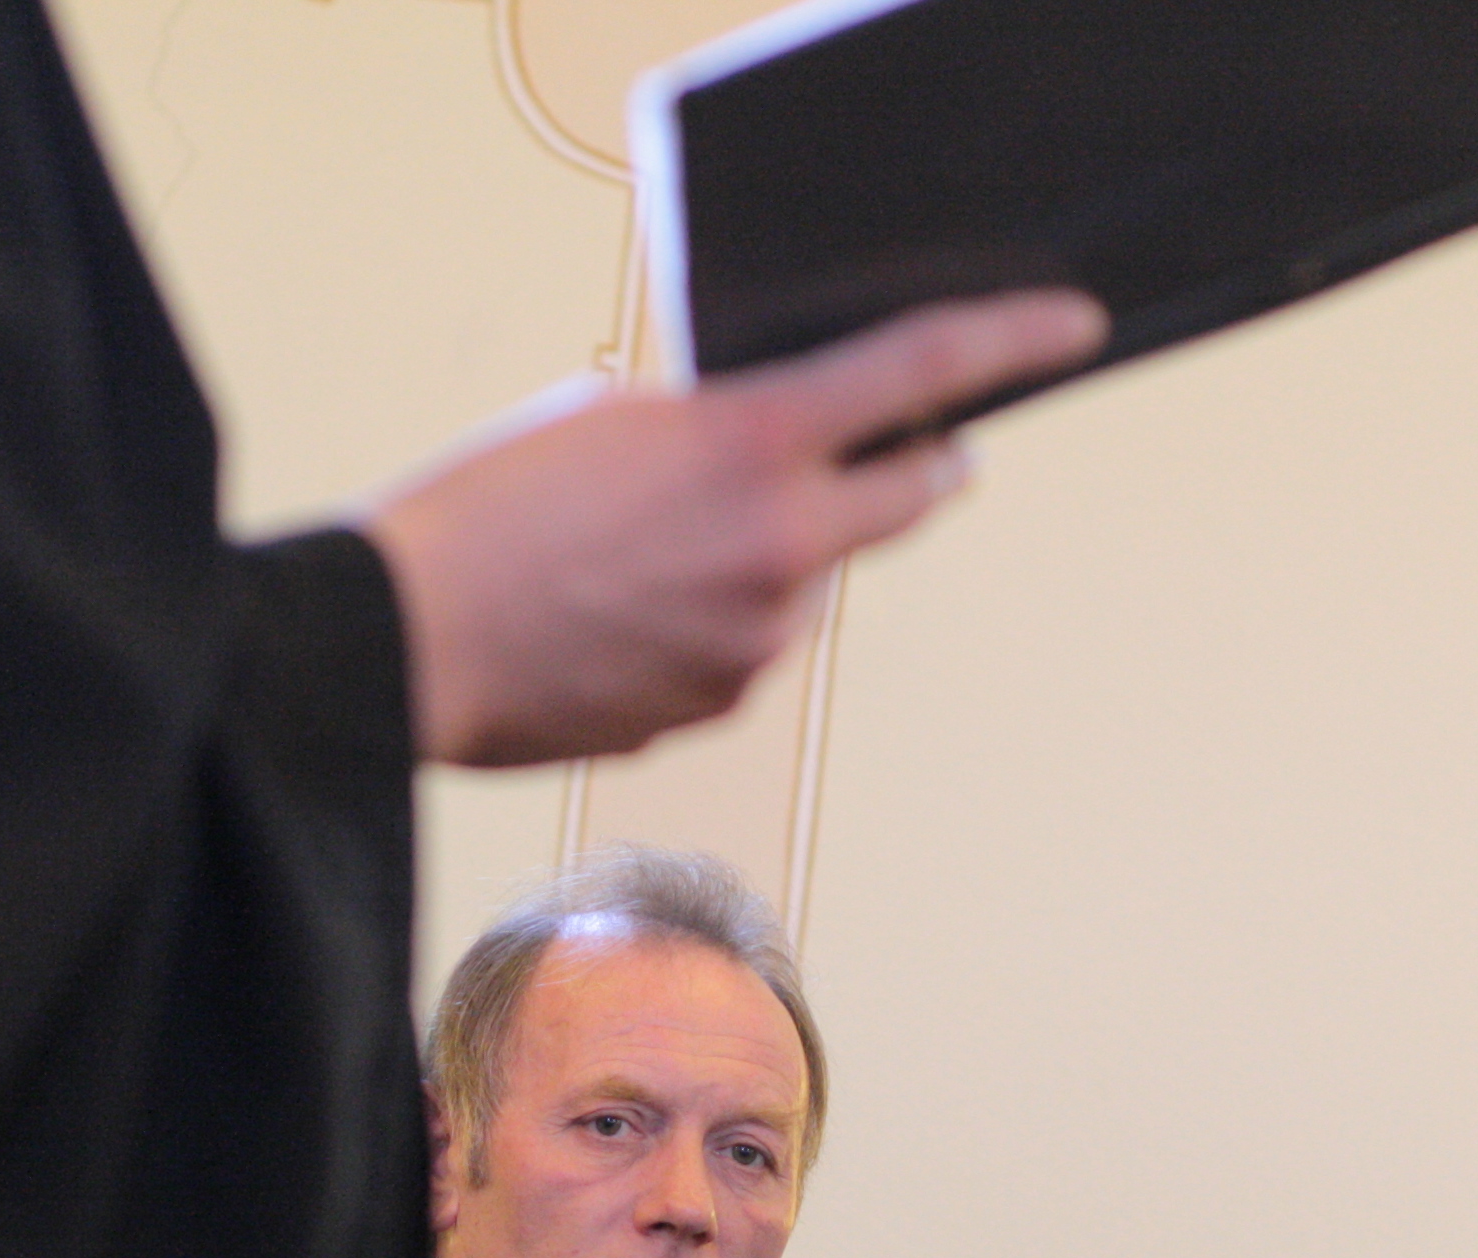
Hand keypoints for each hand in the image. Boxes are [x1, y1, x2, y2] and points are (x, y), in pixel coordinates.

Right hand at [367, 290, 1107, 766]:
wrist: (405, 640)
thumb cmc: (483, 510)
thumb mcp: (609, 416)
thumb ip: (716, 425)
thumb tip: (772, 451)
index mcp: (756, 445)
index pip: (924, 374)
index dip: (1014, 342)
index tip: (1071, 331)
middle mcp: (782, 548)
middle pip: (910, 498)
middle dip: (921, 467)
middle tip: (922, 451)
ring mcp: (756, 641)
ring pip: (806, 583)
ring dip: (767, 560)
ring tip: (639, 554)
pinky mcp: (713, 706)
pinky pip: (740, 648)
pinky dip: (705, 624)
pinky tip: (614, 616)